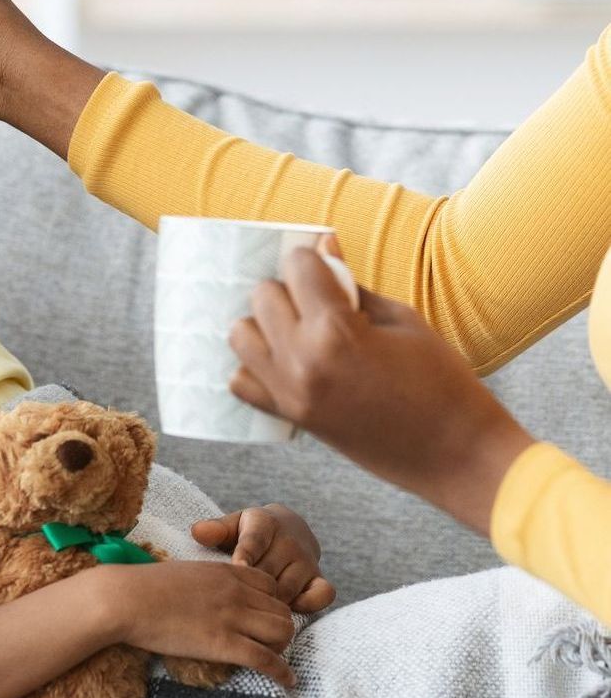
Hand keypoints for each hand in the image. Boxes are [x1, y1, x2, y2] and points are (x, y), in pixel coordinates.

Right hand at [101, 559, 296, 687]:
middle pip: (283, 610)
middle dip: (280, 627)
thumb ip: (208, 581)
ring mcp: (231, 616)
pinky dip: (281, 672)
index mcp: (226, 571)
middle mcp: (236, 591)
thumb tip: (211, 597)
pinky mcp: (223, 643)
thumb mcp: (187, 573)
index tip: (263, 618)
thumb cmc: (147, 586)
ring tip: (273, 659)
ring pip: (282, 632)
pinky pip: (265, 659)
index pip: (272, 585)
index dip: (272, 603)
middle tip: (268, 642)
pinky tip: (287, 681)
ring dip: (282, 647)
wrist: (128, 599)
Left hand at [192, 505, 335, 612]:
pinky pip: (320, 596)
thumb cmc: (248, 533)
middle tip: (230, 606)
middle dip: (249, 591)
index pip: (254, 542)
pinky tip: (284, 613)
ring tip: (249, 614)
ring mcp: (307, 560)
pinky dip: (306, 606)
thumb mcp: (232, 526)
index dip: (244, 557)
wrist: (286, 529)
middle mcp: (290, 541)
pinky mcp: (320, 578)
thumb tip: (197, 532)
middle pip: (268, 573)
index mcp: (264, 523)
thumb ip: (215, 530)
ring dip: (269, 604)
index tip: (235, 571)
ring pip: (288, 590)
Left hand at [228, 245, 534, 534]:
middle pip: (262, 297)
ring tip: (298, 328)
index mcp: (336, 330)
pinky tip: (286, 360)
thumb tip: (324, 244)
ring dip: (264, 324)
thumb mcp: (402, 320)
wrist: (456, 453)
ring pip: (241, 336)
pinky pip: (241, 383)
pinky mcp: (291, 417)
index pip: (297, 267)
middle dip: (287, 289)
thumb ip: (352, 283)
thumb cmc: (441, 381)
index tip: (322, 265)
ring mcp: (291, 392)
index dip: (311, 259)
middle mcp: (303, 360)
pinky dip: (255, 366)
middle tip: (315, 299)